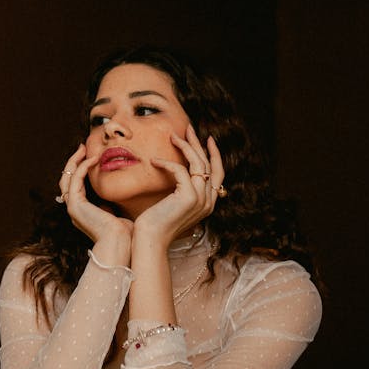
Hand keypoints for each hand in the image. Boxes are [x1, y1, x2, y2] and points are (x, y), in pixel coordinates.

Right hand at [57, 144, 132, 247]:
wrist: (120, 243)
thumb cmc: (122, 233)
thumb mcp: (114, 214)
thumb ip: (109, 206)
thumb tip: (112, 199)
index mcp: (81, 211)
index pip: (74, 186)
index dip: (79, 170)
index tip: (89, 157)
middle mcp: (74, 209)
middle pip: (66, 179)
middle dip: (73, 162)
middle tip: (82, 147)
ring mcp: (72, 207)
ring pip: (67, 177)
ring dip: (75, 161)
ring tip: (84, 148)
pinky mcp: (75, 204)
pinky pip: (76, 179)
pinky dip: (83, 167)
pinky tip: (93, 159)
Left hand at [133, 126, 225, 245]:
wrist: (151, 239)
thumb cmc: (157, 223)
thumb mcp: (174, 204)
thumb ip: (182, 190)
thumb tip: (179, 172)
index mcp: (208, 203)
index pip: (218, 173)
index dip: (214, 155)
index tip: (206, 139)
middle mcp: (209, 201)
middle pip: (209, 164)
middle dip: (199, 144)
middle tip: (188, 128)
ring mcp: (201, 199)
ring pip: (197, 163)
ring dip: (185, 146)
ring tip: (173, 135)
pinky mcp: (189, 197)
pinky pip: (180, 170)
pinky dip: (166, 162)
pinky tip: (154, 161)